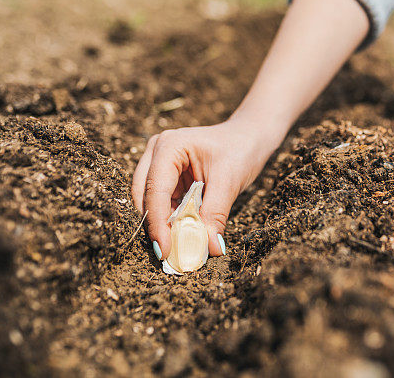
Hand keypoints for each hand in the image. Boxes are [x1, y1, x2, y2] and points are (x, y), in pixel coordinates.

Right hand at [131, 119, 277, 259]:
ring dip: (162, 225)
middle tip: (168, 255)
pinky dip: (170, 221)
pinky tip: (182, 236)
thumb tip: (210, 248)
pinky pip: (162, 204)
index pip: (156, 189)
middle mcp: (157, 152)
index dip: (158, 223)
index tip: (165, 250)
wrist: (249, 138)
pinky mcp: (166, 177)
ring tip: (176, 249)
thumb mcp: (230, 181)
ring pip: (150, 202)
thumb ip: (216, 214)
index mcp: (170, 146)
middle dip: (155, 226)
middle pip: (144, 196)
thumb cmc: (240, 150)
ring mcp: (159, 164)